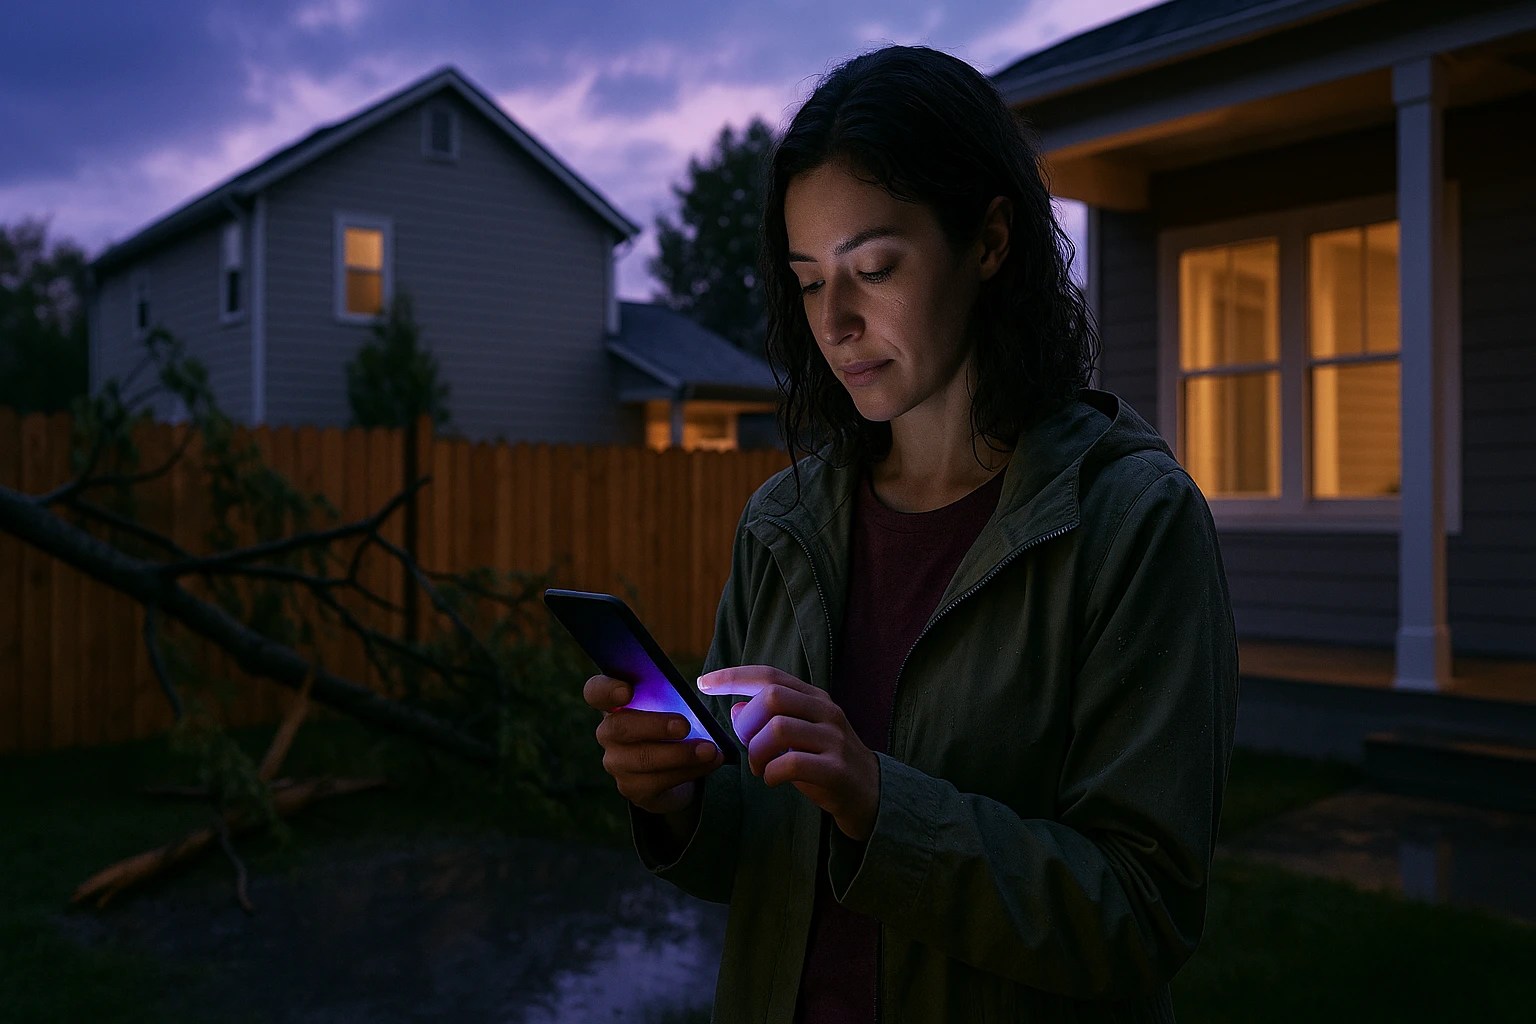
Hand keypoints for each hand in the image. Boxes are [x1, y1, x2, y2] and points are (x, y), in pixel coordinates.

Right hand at [583, 674, 722, 815]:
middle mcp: (608, 733)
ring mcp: (617, 763)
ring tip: (709, 749)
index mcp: (614, 703)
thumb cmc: (672, 720)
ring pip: (643, 759)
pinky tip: (711, 762)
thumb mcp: (671, 702)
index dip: (607, 690)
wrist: (675, 765)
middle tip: (684, 725)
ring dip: (680, 754)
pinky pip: (659, 781)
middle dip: (654, 726)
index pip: (595, 692)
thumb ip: (672, 693)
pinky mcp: (634, 789)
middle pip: (619, 727)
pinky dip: (690, 770)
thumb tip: (700, 691)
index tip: (627, 691)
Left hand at [699, 665, 878, 840]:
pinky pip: (791, 763)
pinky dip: (771, 773)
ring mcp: (834, 739)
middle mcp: (826, 712)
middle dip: (747, 723)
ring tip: (760, 768)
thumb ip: (769, 719)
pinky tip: (773, 780)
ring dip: (756, 752)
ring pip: (778, 729)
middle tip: (748, 747)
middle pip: (772, 697)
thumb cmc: (826, 763)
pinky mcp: (836, 769)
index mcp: (814, 698)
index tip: (703, 683)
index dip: (733, 677)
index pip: (769, 676)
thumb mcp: (799, 735)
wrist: (871, 795)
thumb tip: (735, 707)